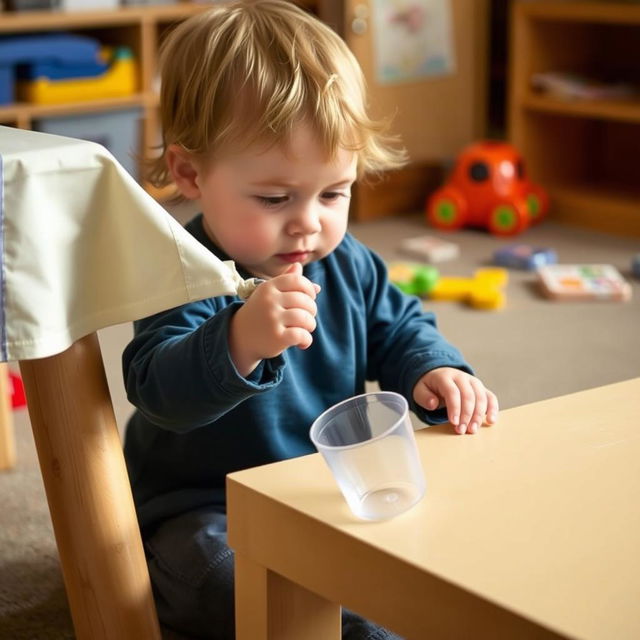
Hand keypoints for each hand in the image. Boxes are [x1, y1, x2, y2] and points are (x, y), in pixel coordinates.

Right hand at [229, 262, 319, 376]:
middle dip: (311, 310)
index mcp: (269, 287)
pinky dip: (307, 340)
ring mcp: (272, 319)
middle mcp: (269, 301)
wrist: (240, 337)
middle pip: (305, 300)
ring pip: (305, 318)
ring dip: (311, 325)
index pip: (298, 281)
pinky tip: (302, 342)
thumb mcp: (270, 295)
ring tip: (306, 329)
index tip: (309, 298)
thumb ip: (291, 287)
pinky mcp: (276, 337)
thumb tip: (317, 287)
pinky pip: (301, 335)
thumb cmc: (261, 313)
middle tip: (306, 318)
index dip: (309, 289)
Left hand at [413, 367, 498, 434]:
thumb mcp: (420, 390)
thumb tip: (432, 404)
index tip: (454, 422)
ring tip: (472, 430)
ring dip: (479, 415)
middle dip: (466, 415)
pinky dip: (493, 409)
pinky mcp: (480, 388)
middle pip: (468, 396)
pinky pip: (490, 397)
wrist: (438, 374)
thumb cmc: (429, 386)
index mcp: (445, 377)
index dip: (454, 408)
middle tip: (462, 430)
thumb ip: (424, 397)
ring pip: (481, 397)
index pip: (452, 392)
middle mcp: (461, 377)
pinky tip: (491, 421)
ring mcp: (473, 382)